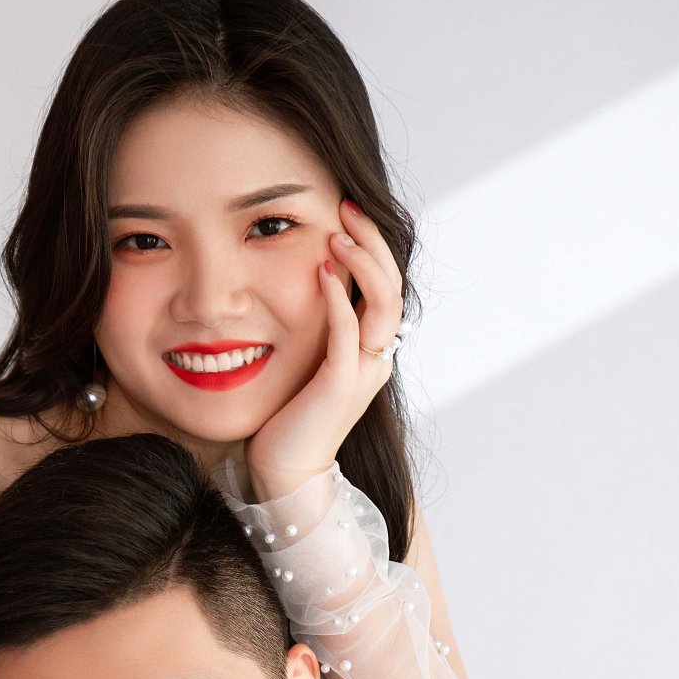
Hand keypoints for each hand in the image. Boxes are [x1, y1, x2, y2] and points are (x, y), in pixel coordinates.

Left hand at [244, 200, 404, 500]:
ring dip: (363, 264)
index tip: (345, 214)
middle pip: (393, 287)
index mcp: (370, 350)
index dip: (372, 247)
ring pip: (383, 306)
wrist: (285, 471)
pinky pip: (349, 335)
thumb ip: (316, 328)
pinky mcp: (340, 386)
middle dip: (373, 243)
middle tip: (347, 207)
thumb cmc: (288, 418)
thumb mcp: (306, 361)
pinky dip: (338, 300)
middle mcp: (375, 358)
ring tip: (338, 232)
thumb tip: (303, 281)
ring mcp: (362, 372)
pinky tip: (322, 272)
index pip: (385, 286)